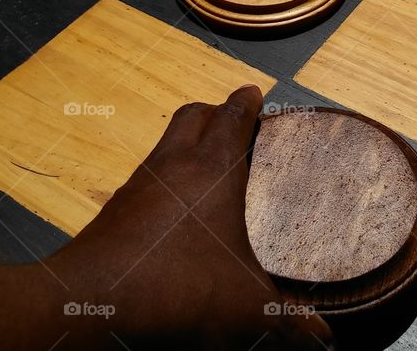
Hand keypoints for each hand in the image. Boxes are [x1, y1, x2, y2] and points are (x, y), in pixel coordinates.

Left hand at [51, 85, 333, 349]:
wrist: (93, 301)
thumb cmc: (178, 287)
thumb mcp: (245, 307)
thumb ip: (288, 322)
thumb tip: (323, 340)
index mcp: (211, 169)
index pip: (231, 116)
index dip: (246, 101)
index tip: (254, 91)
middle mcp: (172, 165)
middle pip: (192, 115)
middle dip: (214, 110)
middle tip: (232, 119)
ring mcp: (138, 186)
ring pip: (165, 143)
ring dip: (186, 142)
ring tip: (206, 164)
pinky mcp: (115, 211)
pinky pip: (145, 178)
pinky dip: (165, 178)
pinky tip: (173, 210)